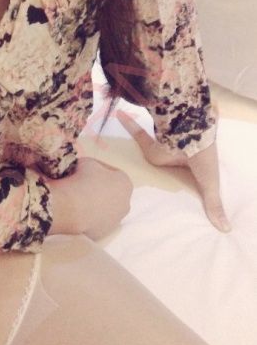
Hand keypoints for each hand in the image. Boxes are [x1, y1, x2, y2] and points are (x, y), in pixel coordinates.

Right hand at [48, 156, 132, 239]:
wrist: (70, 209)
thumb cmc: (81, 180)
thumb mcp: (86, 162)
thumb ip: (92, 165)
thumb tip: (87, 171)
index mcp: (126, 183)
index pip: (111, 172)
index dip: (96, 167)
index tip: (83, 168)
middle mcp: (125, 204)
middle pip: (110, 191)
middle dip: (97, 186)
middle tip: (80, 181)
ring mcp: (115, 221)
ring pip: (103, 207)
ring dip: (93, 201)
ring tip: (75, 195)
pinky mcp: (103, 234)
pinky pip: (96, 220)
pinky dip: (88, 214)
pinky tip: (75, 209)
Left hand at [116, 107, 231, 232]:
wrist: (193, 134)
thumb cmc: (203, 158)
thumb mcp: (209, 184)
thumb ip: (213, 204)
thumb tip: (226, 230)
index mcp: (189, 165)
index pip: (182, 174)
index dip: (177, 176)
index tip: (167, 187)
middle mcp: (175, 155)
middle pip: (164, 161)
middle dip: (156, 164)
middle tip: (139, 179)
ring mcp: (162, 148)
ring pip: (148, 147)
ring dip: (139, 147)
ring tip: (119, 162)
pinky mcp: (150, 144)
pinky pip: (137, 133)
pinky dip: (129, 123)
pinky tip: (118, 115)